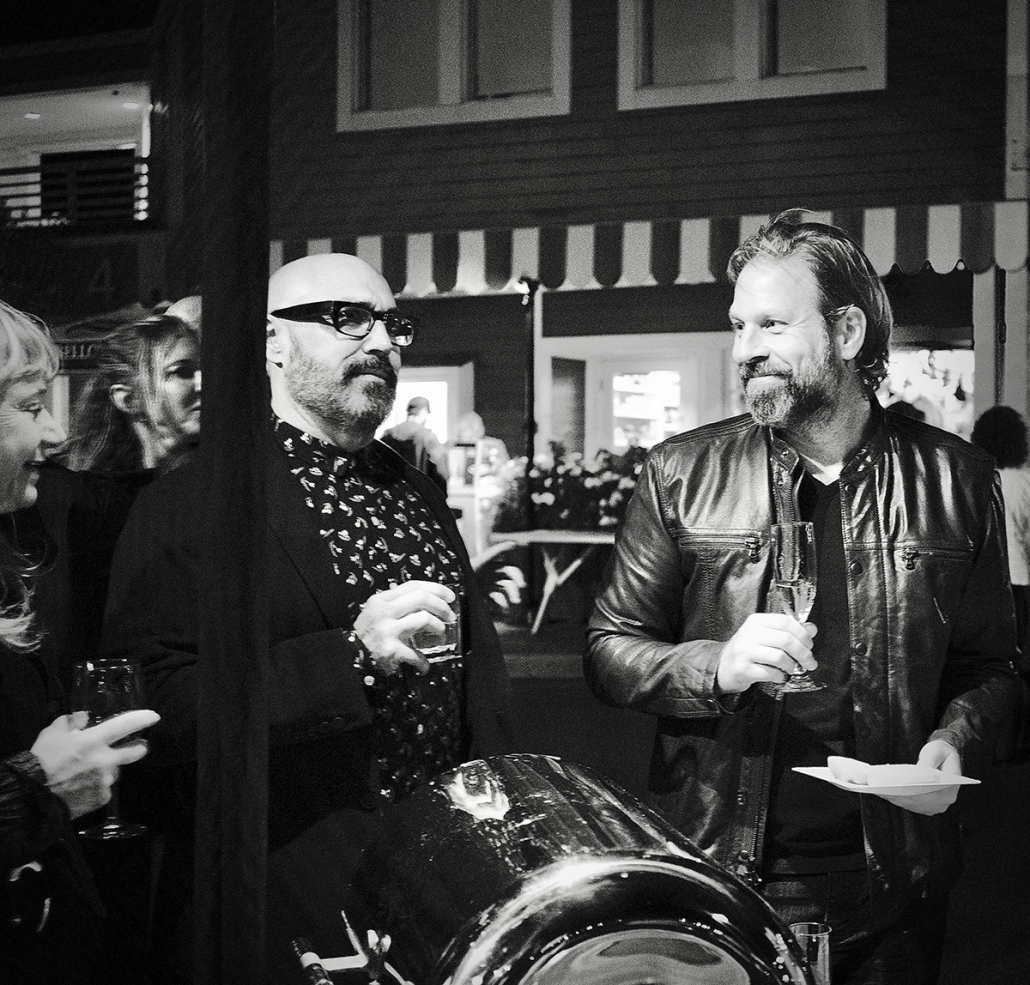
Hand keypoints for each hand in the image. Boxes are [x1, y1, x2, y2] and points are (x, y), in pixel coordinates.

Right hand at [31, 710, 159, 818]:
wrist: (32, 796)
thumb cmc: (42, 761)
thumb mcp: (52, 733)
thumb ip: (71, 722)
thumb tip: (84, 717)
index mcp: (94, 741)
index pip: (127, 725)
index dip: (143, 719)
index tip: (154, 717)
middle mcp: (106, 760)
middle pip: (135, 752)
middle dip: (140, 748)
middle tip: (139, 746)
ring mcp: (105, 781)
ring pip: (114, 772)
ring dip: (107, 769)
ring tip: (87, 772)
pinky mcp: (102, 798)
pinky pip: (104, 789)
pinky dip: (97, 786)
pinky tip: (82, 786)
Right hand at [354, 581, 457, 675]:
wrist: (349, 658)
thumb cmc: (365, 637)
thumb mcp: (375, 613)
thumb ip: (394, 604)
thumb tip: (424, 598)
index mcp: (381, 600)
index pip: (413, 585)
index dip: (436, 588)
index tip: (449, 596)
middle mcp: (383, 612)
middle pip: (421, 598)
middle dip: (442, 606)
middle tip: (450, 615)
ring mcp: (386, 630)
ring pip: (423, 618)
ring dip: (438, 627)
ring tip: (440, 633)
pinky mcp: (389, 650)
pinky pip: (415, 653)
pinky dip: (423, 661)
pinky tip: (424, 665)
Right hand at [715, 613, 817, 693]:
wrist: (723, 666)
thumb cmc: (748, 650)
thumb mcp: (766, 635)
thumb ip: (788, 631)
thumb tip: (812, 628)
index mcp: (756, 621)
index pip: (785, 622)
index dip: (803, 634)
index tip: (810, 645)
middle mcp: (749, 633)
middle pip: (786, 640)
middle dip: (803, 653)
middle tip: (810, 662)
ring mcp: (744, 651)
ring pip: (780, 657)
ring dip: (791, 666)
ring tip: (790, 669)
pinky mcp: (743, 669)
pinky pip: (771, 673)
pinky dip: (780, 677)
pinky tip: (779, 676)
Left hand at [876, 740, 961, 815]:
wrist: (945, 757)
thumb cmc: (940, 752)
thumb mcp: (936, 751)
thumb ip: (928, 760)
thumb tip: (921, 770)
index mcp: (950, 788)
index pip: (930, 793)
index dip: (913, 790)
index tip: (897, 785)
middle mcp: (944, 801)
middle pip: (917, 800)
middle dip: (898, 793)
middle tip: (880, 786)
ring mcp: (934, 806)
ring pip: (911, 804)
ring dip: (894, 797)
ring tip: (878, 788)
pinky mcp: (925, 806)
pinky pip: (908, 804)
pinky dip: (895, 798)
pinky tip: (882, 790)